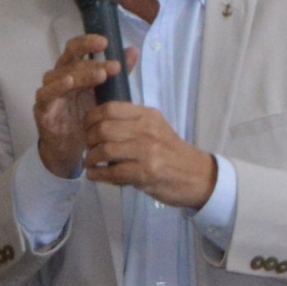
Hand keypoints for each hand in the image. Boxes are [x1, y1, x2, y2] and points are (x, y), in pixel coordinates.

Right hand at [32, 33, 127, 176]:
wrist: (70, 148)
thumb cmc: (85, 118)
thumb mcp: (103, 94)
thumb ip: (116, 73)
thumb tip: (132, 50)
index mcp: (72, 71)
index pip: (76, 50)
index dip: (87, 43)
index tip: (106, 41)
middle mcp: (58, 78)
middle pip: (69, 60)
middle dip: (93, 61)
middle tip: (114, 65)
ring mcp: (49, 92)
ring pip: (60, 75)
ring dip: (80, 73)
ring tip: (100, 74)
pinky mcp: (43, 109)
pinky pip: (47, 94)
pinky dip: (57, 86)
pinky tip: (69, 82)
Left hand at [80, 103, 216, 210]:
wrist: (199, 177)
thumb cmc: (172, 153)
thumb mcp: (155, 129)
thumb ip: (130, 123)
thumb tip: (96, 122)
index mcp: (147, 116)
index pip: (110, 108)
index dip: (91, 118)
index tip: (87, 128)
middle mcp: (147, 130)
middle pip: (103, 129)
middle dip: (89, 140)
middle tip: (88, 148)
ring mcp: (147, 151)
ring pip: (105, 150)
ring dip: (91, 158)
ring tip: (91, 163)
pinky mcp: (146, 172)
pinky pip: (113, 172)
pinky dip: (98, 175)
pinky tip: (95, 175)